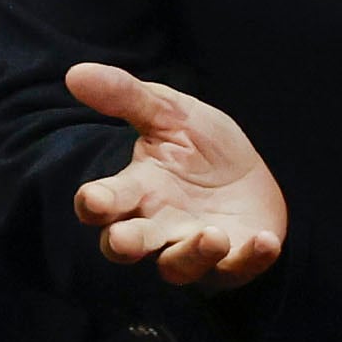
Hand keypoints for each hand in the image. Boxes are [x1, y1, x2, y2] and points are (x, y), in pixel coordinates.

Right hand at [66, 62, 287, 287]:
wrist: (251, 173)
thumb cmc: (200, 147)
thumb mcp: (170, 113)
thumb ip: (127, 97)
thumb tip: (76, 72)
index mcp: (137, 190)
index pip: (102, 204)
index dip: (95, 204)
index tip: (94, 199)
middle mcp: (158, 226)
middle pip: (126, 245)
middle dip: (124, 243)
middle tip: (124, 240)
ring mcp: (193, 247)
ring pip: (178, 267)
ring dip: (192, 254)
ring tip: (212, 234)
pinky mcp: (233, 261)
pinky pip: (237, 269)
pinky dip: (251, 258)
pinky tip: (265, 240)